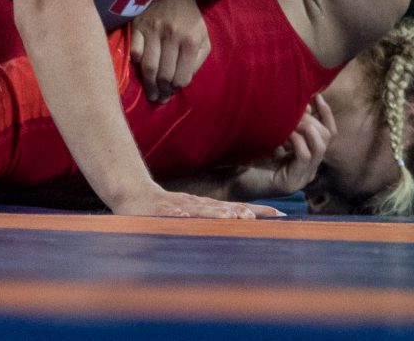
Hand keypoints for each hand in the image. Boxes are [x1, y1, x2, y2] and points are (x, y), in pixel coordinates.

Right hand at [110, 183, 284, 218]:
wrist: (131, 193)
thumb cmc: (160, 207)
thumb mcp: (187, 213)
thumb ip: (208, 217)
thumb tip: (233, 221)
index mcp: (206, 207)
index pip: (238, 207)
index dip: (259, 211)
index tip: (282, 214)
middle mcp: (199, 206)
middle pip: (228, 208)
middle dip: (248, 212)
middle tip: (271, 216)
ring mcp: (183, 207)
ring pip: (207, 210)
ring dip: (223, 214)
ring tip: (240, 217)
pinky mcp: (166, 209)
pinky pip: (181, 213)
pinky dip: (192, 214)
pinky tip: (199, 216)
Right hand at [131, 0, 210, 102]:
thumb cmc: (190, 20)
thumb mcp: (204, 39)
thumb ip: (197, 61)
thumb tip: (183, 81)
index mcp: (190, 41)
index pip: (182, 77)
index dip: (176, 89)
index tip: (172, 92)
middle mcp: (172, 36)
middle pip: (164, 75)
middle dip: (161, 92)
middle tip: (158, 98)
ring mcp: (153, 31)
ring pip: (148, 67)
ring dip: (148, 85)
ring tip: (150, 93)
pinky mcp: (138, 26)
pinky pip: (134, 52)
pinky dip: (136, 64)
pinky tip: (140, 69)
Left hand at [237, 94, 336, 198]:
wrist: (228, 179)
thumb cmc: (248, 154)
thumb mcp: (274, 135)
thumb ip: (290, 123)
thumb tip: (306, 104)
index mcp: (307, 157)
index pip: (329, 133)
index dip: (325, 113)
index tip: (316, 94)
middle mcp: (308, 169)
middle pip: (326, 137)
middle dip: (313, 119)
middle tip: (297, 111)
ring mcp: (301, 178)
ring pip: (319, 147)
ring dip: (308, 128)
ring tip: (293, 120)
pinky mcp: (290, 184)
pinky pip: (304, 156)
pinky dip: (297, 141)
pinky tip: (284, 133)